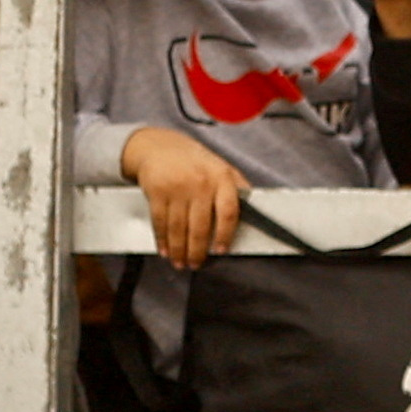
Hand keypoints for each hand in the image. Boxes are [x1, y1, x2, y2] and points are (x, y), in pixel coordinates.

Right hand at [122, 127, 248, 267]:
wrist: (160, 147)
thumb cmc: (195, 162)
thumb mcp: (221, 168)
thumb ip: (236, 188)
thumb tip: (253, 210)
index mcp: (222, 178)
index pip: (229, 212)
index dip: (226, 234)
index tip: (222, 251)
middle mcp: (201, 183)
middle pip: (201, 226)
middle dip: (198, 251)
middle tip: (196, 264)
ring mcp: (178, 188)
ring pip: (179, 228)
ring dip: (179, 250)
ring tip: (181, 262)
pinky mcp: (157, 192)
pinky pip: (160, 222)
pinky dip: (162, 240)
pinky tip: (165, 250)